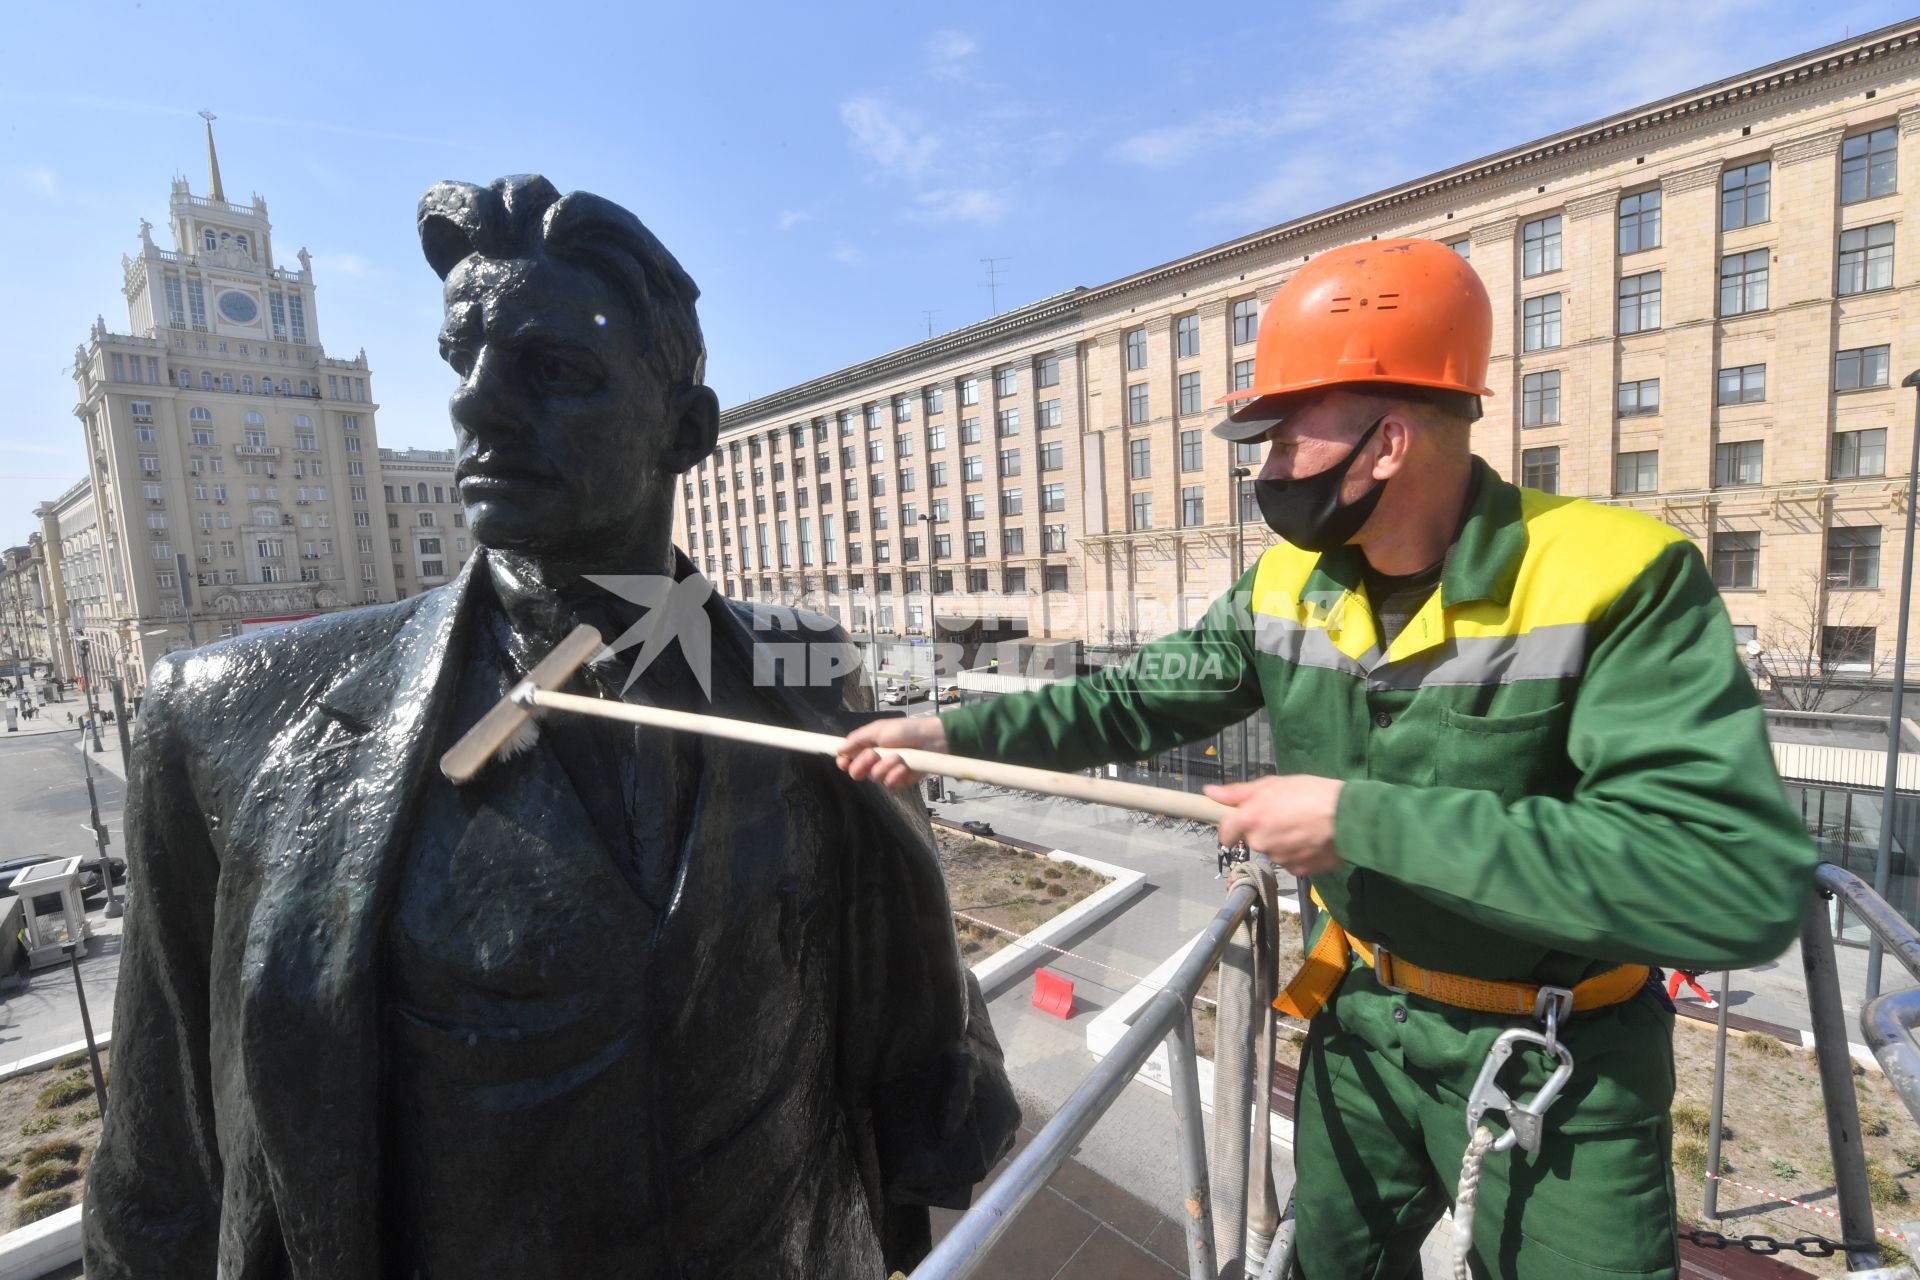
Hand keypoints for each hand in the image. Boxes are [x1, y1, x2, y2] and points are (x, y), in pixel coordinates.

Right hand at [838, 716, 948, 788]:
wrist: (931, 739)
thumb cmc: (906, 730)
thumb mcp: (878, 729)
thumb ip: (857, 739)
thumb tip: (839, 748)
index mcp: (867, 748)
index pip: (848, 761)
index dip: (844, 763)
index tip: (844, 762)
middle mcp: (875, 761)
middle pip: (857, 773)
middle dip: (863, 764)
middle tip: (873, 755)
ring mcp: (887, 772)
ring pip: (874, 778)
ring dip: (884, 767)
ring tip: (898, 757)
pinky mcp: (900, 780)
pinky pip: (890, 784)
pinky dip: (896, 775)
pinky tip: (904, 767)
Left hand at [1204, 776, 1344, 876]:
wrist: (1348, 817)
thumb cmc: (1312, 793)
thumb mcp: (1273, 784)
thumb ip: (1238, 792)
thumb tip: (1210, 792)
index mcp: (1250, 819)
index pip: (1226, 831)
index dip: (1232, 827)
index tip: (1240, 823)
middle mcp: (1260, 842)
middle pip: (1253, 839)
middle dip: (1264, 829)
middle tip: (1285, 814)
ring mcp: (1279, 859)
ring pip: (1273, 851)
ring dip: (1282, 841)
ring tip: (1303, 825)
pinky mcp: (1297, 871)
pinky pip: (1290, 862)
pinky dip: (1297, 853)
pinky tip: (1311, 840)